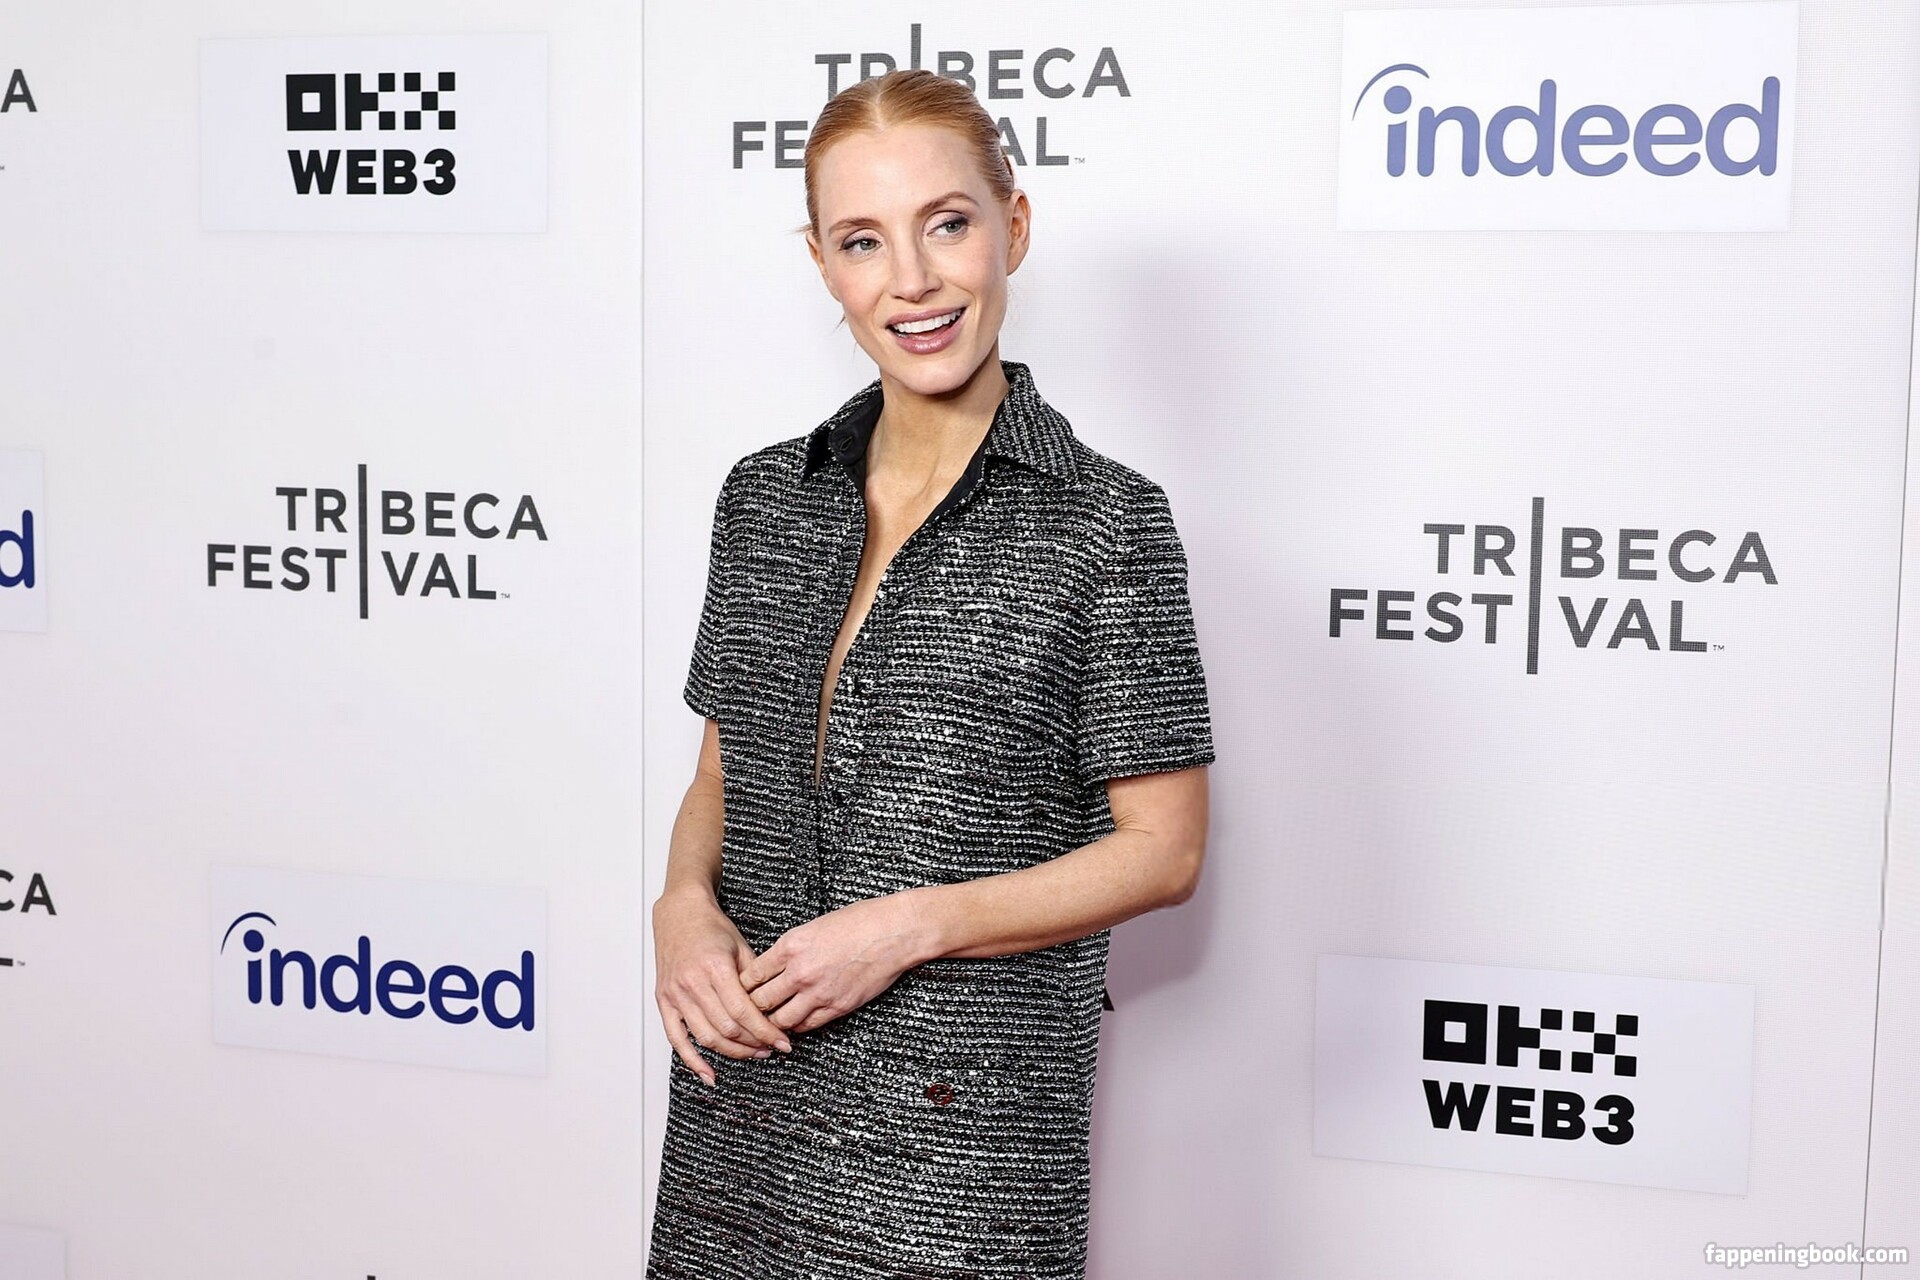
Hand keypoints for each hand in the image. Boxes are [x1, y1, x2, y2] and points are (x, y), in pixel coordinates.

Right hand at [652, 888, 793, 1085]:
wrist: (679, 914)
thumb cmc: (712, 928)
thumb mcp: (741, 947)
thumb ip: (755, 979)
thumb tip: (776, 1009)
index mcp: (715, 968)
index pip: (744, 1012)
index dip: (766, 1032)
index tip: (783, 1042)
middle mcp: (693, 983)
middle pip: (727, 1029)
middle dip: (754, 1044)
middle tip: (772, 1048)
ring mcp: (676, 994)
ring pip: (707, 1037)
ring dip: (733, 1053)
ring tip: (753, 1054)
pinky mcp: (664, 1002)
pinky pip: (677, 1039)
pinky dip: (693, 1061)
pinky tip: (710, 1074)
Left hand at [739, 890, 929, 1034]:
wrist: (893, 932)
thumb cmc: (858, 921)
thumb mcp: (814, 926)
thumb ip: (791, 949)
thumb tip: (774, 967)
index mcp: (790, 945)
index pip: (751, 976)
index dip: (742, 988)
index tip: (741, 992)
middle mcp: (800, 971)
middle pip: (760, 1002)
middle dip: (752, 1009)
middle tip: (748, 1013)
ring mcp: (819, 991)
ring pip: (780, 1019)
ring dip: (773, 1022)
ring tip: (769, 1022)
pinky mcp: (838, 1006)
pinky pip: (807, 1025)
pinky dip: (797, 1026)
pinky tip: (795, 1023)